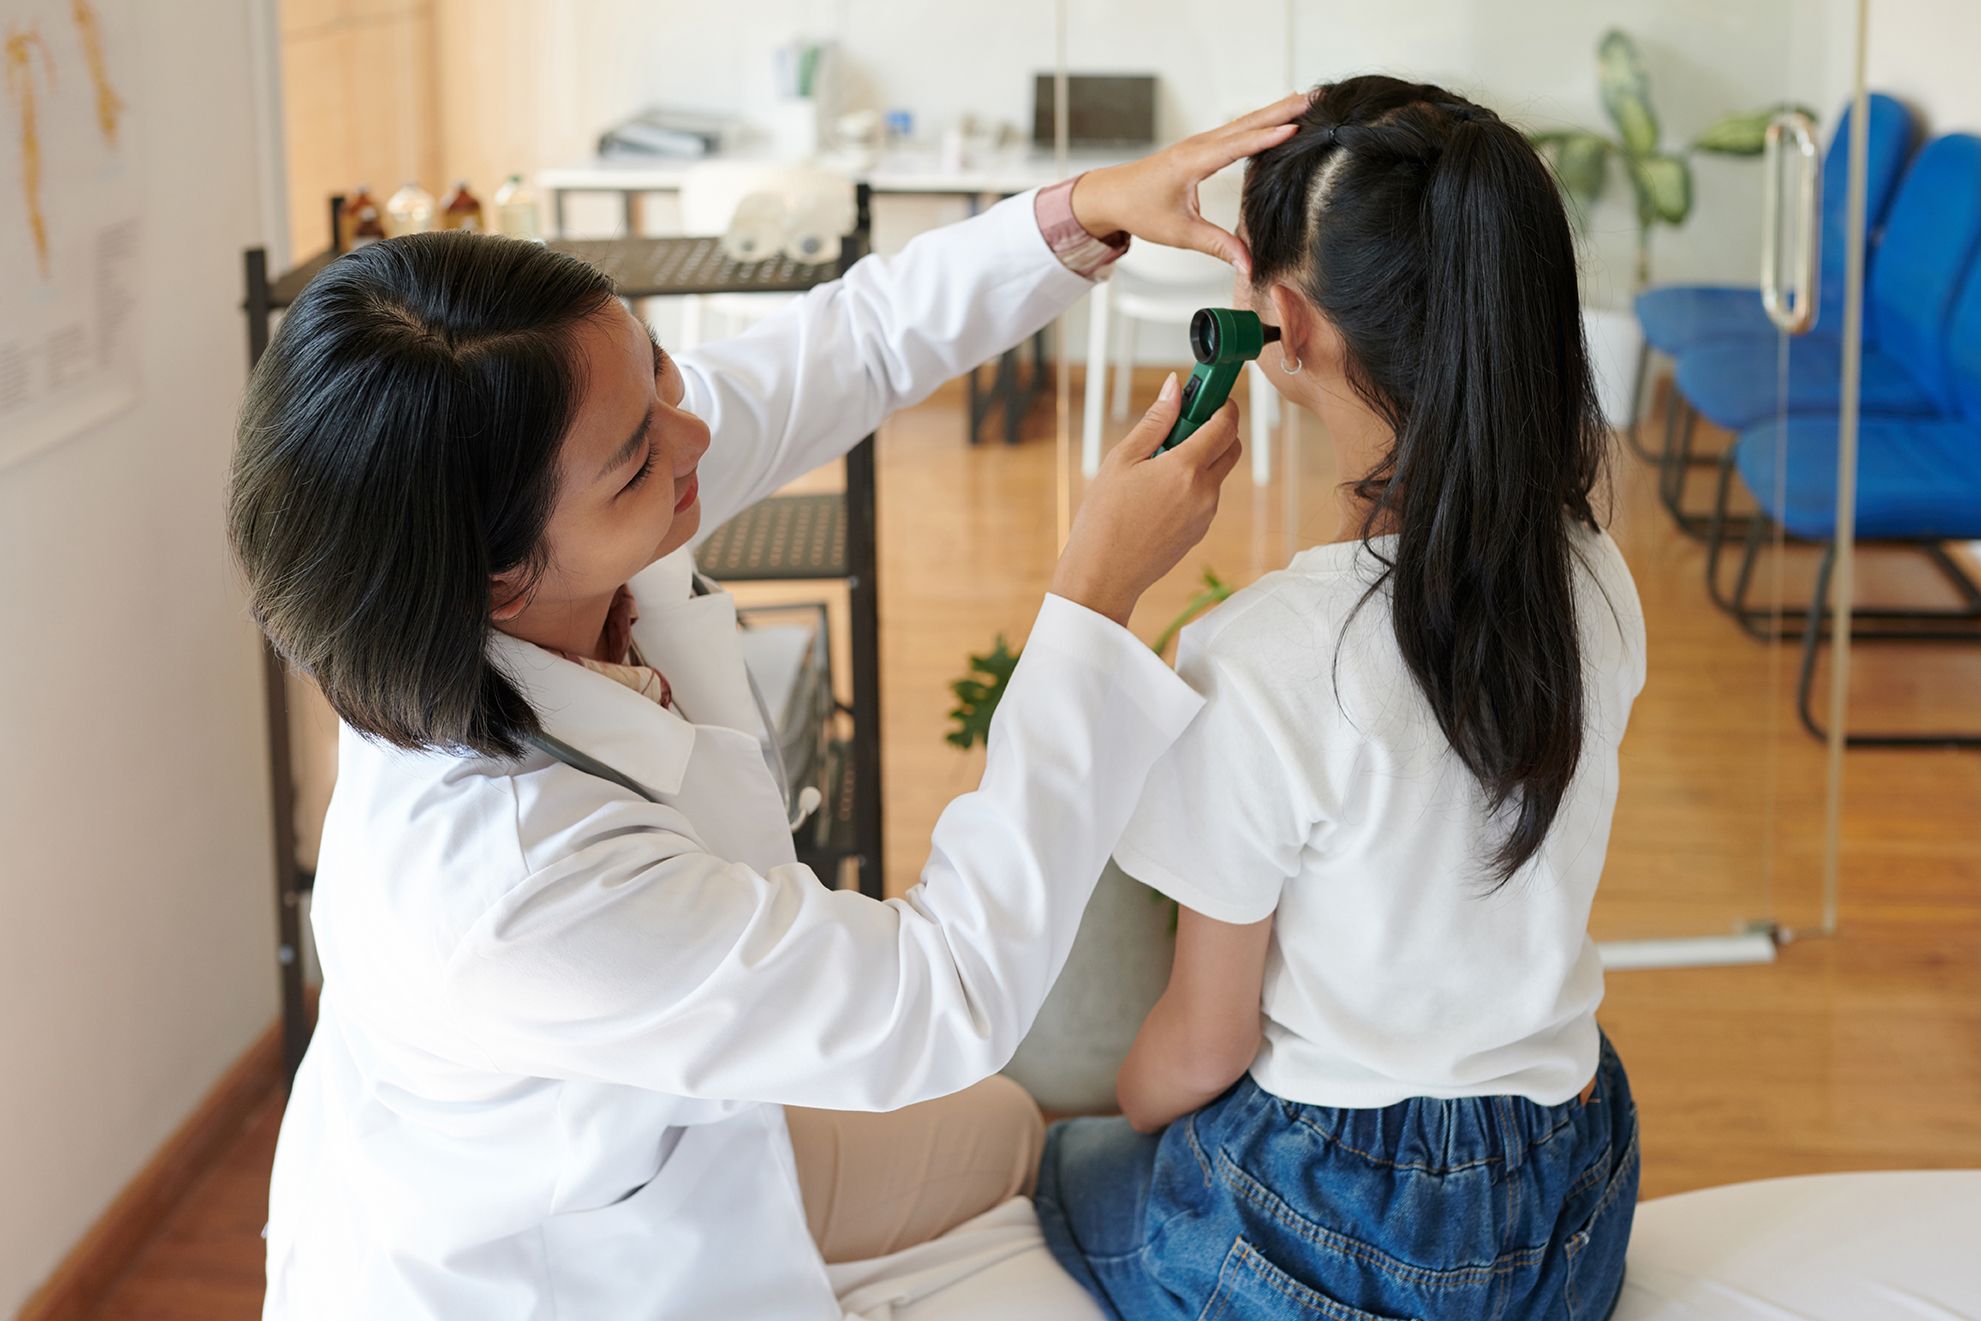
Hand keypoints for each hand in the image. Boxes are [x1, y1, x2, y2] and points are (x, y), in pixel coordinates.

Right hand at [1050, 374, 1242, 626]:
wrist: (1103, 575)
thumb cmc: (1104, 518)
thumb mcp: (1122, 460)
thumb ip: (1155, 422)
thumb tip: (1175, 389)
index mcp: (1186, 469)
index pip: (1225, 424)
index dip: (1221, 403)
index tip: (1209, 394)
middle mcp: (1205, 492)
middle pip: (1232, 447)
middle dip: (1217, 428)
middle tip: (1183, 424)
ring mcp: (1206, 515)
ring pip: (1218, 472)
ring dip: (1202, 457)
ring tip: (1158, 464)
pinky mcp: (1200, 531)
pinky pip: (1207, 496)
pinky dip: (1193, 483)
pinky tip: (1158, 491)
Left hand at [1070, 92, 1310, 277]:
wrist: (1112, 195)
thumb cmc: (1140, 209)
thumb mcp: (1179, 233)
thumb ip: (1217, 247)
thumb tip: (1247, 265)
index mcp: (1191, 162)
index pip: (1235, 146)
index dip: (1266, 138)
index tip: (1293, 128)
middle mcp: (1198, 146)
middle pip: (1246, 123)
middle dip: (1280, 110)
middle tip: (1313, 97)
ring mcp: (1200, 142)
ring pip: (1243, 122)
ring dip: (1274, 110)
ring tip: (1305, 99)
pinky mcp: (1202, 147)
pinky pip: (1236, 129)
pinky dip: (1259, 120)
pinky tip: (1276, 118)